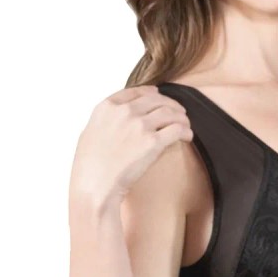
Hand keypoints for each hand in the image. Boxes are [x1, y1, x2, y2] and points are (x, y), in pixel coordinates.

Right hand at [70, 84, 192, 210]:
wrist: (96, 184)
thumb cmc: (89, 167)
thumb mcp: (90, 133)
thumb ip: (105, 122)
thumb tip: (113, 121)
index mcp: (107, 107)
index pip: (135, 92)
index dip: (151, 93)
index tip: (159, 96)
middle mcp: (124, 112)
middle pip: (157, 100)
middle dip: (171, 105)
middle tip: (180, 113)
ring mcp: (139, 125)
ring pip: (170, 112)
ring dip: (182, 118)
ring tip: (186, 126)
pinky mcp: (153, 142)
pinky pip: (177, 129)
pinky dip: (186, 131)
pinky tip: (187, 137)